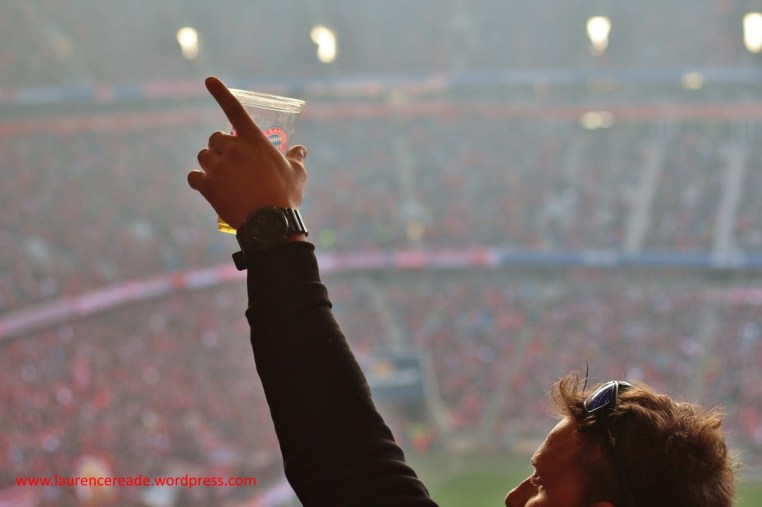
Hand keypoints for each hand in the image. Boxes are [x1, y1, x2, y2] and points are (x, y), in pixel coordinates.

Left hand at [188, 76, 306, 229]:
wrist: (269, 225)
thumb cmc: (285, 197)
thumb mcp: (297, 174)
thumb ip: (296, 158)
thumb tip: (301, 149)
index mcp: (255, 141)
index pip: (234, 110)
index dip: (221, 93)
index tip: (209, 79)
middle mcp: (234, 149)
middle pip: (215, 139)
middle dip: (220, 148)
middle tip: (230, 163)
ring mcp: (219, 166)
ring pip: (203, 156)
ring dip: (209, 164)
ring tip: (222, 178)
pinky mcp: (207, 185)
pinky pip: (193, 176)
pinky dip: (198, 181)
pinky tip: (206, 187)